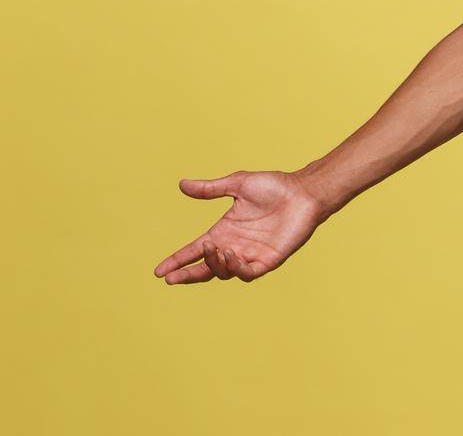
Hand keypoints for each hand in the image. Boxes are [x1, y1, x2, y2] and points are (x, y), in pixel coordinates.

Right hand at [153, 170, 329, 284]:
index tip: (159, 271)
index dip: (178, 261)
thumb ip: (210, 189)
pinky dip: (236, 268)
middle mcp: (235, 246)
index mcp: (224, 231)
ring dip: (215, 264)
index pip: (195, 251)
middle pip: (206, 269)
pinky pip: (248, 273)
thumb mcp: (237, 184)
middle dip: (187, 275)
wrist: (303, 191)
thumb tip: (182, 184)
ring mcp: (251, 254)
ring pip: (224, 272)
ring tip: (215, 249)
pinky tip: (231, 254)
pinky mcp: (269, 260)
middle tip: (171, 278)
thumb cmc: (274, 186)